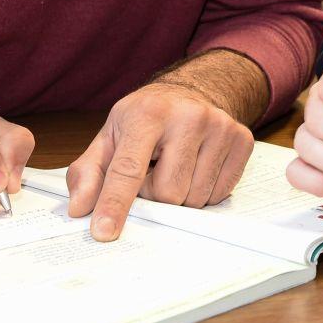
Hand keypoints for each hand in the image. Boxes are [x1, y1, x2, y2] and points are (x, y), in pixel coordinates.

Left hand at [66, 82, 254, 240]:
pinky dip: (203, 190)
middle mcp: (188, 116)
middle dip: (155, 195)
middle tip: (154, 171)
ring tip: (175, 166)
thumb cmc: (147, 118)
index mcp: (148, 113)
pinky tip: (196, 167)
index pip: (128, 169)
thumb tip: (80, 208)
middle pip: (167, 194)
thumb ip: (89, 172)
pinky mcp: (242, 139)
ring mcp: (220, 126)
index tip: (104, 232)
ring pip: (195, 198)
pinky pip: (220, 194)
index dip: (114, 204)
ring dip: (180, 194)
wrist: (192, 91)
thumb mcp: (110, 137)